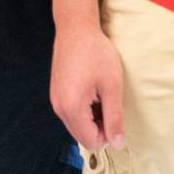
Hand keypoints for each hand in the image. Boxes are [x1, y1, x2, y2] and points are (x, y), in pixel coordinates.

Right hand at [51, 22, 125, 149]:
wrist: (75, 29)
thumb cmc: (96, 53)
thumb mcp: (112, 86)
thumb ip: (115, 118)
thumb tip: (118, 144)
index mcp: (72, 109)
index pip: (92, 142)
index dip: (108, 133)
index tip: (115, 111)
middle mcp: (59, 109)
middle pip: (83, 136)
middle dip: (99, 126)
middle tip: (108, 100)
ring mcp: (55, 101)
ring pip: (77, 125)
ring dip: (92, 117)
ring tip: (100, 92)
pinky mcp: (56, 94)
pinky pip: (72, 113)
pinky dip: (84, 108)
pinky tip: (91, 88)